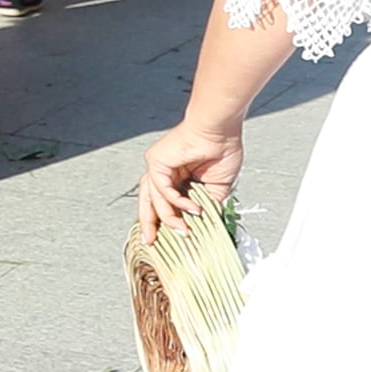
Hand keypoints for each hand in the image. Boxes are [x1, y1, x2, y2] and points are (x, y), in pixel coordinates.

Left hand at [137, 118, 242, 244]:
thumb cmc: (222, 149)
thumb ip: (209, 205)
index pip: (163, 202)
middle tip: (152, 241)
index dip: (164, 220)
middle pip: (149, 202)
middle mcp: (163, 171)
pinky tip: (191, 208)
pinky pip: (162, 189)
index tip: (166, 238)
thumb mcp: (217, 187)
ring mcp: (157, 166)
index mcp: (176, 176)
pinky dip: (176, 202)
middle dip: (150, 223)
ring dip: (168, 217)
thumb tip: (207, 224)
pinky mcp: (156, 161)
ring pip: (153, 198)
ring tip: (184, 230)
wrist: (220, 130)